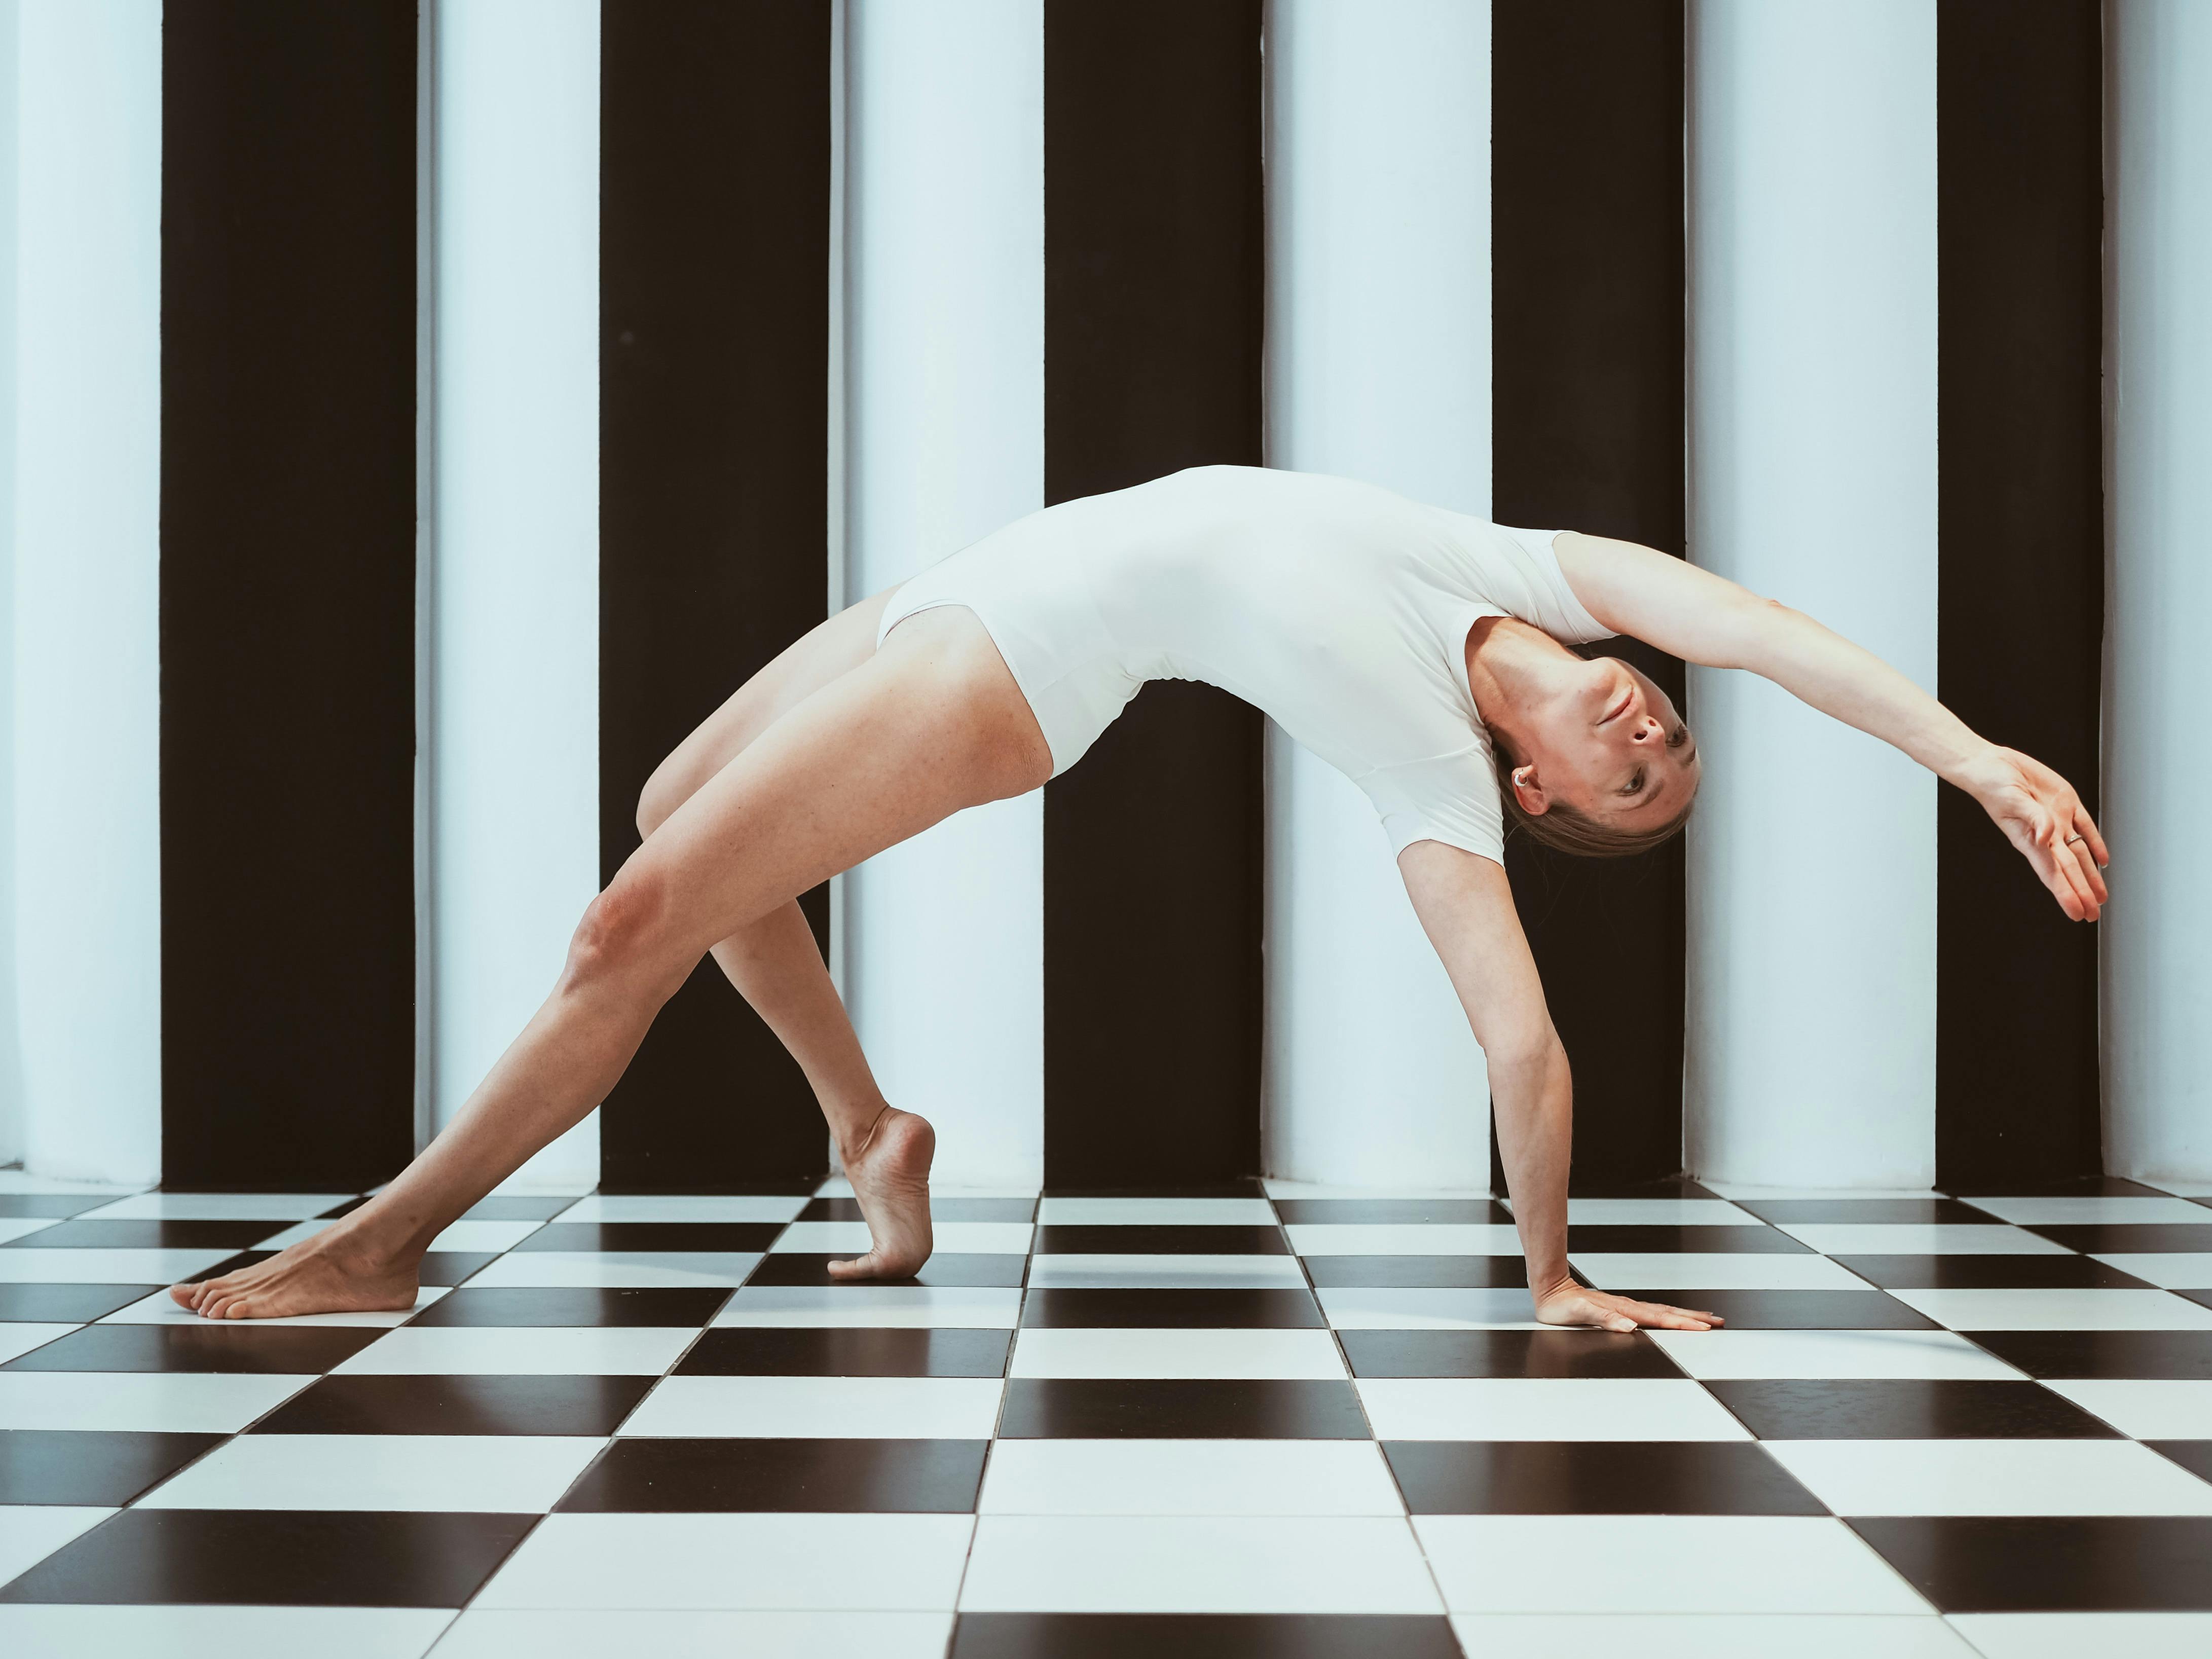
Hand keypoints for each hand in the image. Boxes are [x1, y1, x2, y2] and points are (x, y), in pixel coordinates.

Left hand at [1533, 1278, 1724, 1331]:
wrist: (1550, 1290)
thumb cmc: (1561, 1306)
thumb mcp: (1580, 1314)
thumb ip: (1604, 1319)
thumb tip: (1629, 1326)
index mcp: (1623, 1310)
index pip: (1659, 1318)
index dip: (1682, 1324)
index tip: (1704, 1328)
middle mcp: (1628, 1307)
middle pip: (1667, 1312)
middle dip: (1693, 1318)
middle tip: (1718, 1322)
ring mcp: (1626, 1307)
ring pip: (1662, 1311)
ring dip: (1685, 1315)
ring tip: (1705, 1318)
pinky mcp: (1621, 1309)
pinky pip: (1651, 1312)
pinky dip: (1668, 1314)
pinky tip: (1673, 1317)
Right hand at [1963, 745, 2109, 920]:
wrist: (1993, 763)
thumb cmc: (1992, 783)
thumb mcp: (2011, 799)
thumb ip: (2033, 817)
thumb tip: (2048, 835)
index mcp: (2029, 838)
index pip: (2052, 872)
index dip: (2066, 894)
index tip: (2077, 913)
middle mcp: (2046, 834)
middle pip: (2069, 869)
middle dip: (2082, 893)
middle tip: (2092, 915)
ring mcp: (2057, 819)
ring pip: (2080, 854)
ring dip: (2091, 876)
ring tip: (2100, 898)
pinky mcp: (2066, 803)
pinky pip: (2086, 827)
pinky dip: (2096, 844)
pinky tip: (2103, 861)